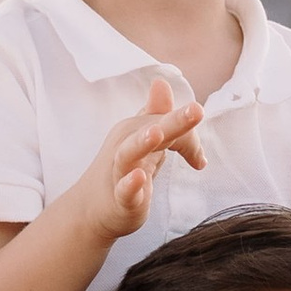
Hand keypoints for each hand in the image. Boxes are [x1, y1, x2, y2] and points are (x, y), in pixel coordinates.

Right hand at [78, 81, 206, 241]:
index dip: (190, 140)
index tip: (199, 161)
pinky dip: (130, 184)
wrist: (91, 209)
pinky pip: (124, 190)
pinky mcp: (119, 199)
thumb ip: (158, 115)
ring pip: (129, 153)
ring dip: (142, 141)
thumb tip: (162, 81)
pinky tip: (140, 177)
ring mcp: (120, 172)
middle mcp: (126, 145)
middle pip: (152, 128)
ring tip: (157, 133)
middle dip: (175, 119)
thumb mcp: (144, 141)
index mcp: (136, 130)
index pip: (169, 123)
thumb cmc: (125, 171)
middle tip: (198, 109)